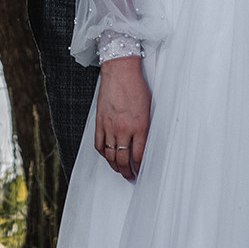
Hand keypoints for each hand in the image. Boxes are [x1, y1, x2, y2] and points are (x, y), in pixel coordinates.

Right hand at [95, 57, 150, 180]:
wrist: (120, 71)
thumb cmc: (136, 86)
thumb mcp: (149, 109)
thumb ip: (146, 128)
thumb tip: (145, 145)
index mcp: (139, 126)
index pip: (139, 156)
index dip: (139, 167)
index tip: (140, 172)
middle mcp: (123, 129)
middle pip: (122, 159)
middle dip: (127, 171)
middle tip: (130, 176)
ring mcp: (109, 126)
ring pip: (109, 154)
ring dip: (114, 166)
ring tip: (119, 170)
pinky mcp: (99, 121)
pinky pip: (99, 143)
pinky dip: (103, 153)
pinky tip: (107, 155)